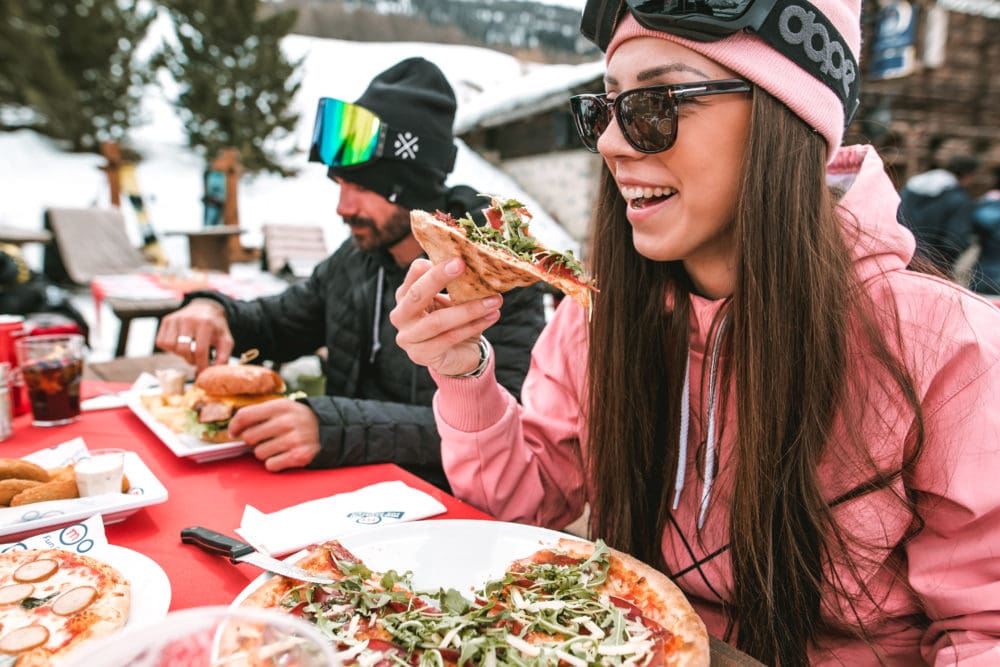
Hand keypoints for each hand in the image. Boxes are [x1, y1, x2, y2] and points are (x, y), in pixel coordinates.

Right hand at [155, 299, 233, 371]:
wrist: (205, 307)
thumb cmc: (216, 328)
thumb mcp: (225, 341)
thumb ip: (223, 358)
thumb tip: (211, 373)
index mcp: (205, 323)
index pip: (200, 350)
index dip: (201, 365)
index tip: (202, 372)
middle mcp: (188, 319)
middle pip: (183, 350)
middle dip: (190, 360)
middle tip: (197, 359)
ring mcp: (175, 318)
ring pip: (170, 346)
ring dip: (180, 353)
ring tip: (189, 350)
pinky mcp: (166, 320)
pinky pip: (161, 341)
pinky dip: (170, 347)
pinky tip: (180, 344)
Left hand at [228, 400, 320, 471]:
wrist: (331, 430)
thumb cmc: (301, 420)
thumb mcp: (285, 408)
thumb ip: (261, 413)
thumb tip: (235, 427)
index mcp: (281, 406)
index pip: (246, 415)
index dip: (234, 426)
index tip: (233, 432)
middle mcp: (287, 422)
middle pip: (249, 437)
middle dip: (253, 441)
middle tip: (264, 439)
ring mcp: (294, 440)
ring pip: (259, 453)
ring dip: (265, 453)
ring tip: (279, 446)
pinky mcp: (299, 456)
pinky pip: (271, 465)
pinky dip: (275, 463)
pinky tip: (284, 455)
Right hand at [389, 258, 501, 376]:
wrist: (457, 355)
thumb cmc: (453, 322)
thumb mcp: (452, 299)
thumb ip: (454, 284)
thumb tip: (475, 262)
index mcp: (405, 296)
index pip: (413, 275)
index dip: (430, 266)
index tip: (454, 256)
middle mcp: (400, 316)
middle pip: (416, 295)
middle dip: (438, 278)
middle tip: (462, 265)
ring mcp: (407, 338)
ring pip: (437, 321)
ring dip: (469, 309)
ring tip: (494, 300)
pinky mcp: (420, 355)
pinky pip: (449, 338)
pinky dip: (473, 326)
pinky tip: (491, 317)